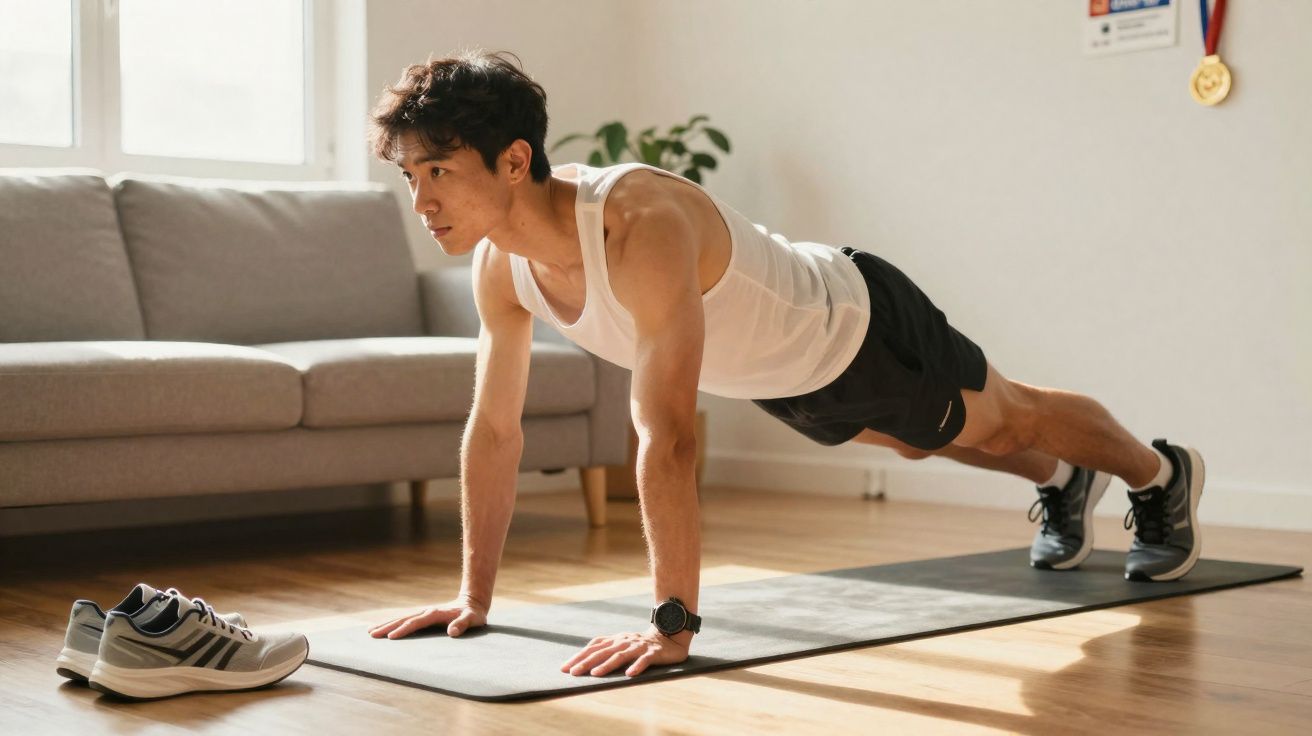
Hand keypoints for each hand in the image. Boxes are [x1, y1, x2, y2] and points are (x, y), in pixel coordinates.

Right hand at [368, 594, 487, 638]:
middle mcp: (427, 612)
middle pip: (403, 619)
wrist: (472, 603)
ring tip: (370, 631)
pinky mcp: (424, 616)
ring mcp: (424, 613)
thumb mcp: (472, 619)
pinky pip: (405, 620)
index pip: (416, 622)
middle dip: (387, 626)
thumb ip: (463, 624)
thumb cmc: (473, 614)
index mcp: (435, 613)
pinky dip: (393, 623)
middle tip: (371, 634)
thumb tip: (452, 632)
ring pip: (402, 618)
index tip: (391, 637)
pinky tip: (384, 629)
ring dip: (386, 624)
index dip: (403, 630)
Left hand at [560, 625, 690, 677]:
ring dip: (607, 665)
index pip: (594, 647)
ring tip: (595, 674)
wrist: (670, 638)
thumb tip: (584, 659)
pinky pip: (644, 660)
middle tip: (573, 672)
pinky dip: (636, 667)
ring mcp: (639, 646)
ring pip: (621, 656)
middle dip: (587, 662)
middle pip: (603, 651)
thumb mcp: (622, 644)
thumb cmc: (641, 645)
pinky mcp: (653, 653)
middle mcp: (625, 641)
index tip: (565, 668)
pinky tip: (629, 675)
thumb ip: (607, 649)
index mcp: (616, 639)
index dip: (579, 656)